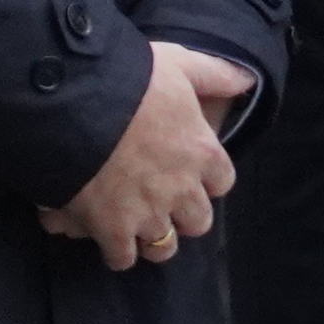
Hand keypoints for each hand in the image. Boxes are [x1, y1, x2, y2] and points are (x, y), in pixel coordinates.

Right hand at [41, 44, 245, 270]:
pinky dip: (116, 252)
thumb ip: (215, 75)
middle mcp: (183, 188)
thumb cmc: (130, 82)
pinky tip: (106, 238)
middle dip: (184, 217)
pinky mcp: (112, 229)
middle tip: (163, 205)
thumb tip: (246, 79)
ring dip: (154, 240)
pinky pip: (122, 258)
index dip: (206, 180)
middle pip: (198, 222)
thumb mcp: (181, 64)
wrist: (76, 106)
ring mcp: (149, 213)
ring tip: (137, 228)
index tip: (191, 174)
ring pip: (164, 247)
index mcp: (203, 152)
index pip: (222, 182)